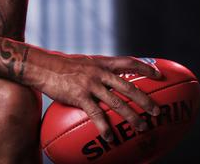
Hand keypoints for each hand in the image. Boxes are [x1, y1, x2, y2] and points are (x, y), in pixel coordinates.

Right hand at [28, 49, 162, 141]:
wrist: (41, 66)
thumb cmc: (60, 66)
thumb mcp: (82, 63)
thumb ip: (96, 70)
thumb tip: (108, 80)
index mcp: (101, 63)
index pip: (128, 62)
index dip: (145, 68)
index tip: (159, 75)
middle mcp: (98, 72)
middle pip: (128, 86)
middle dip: (145, 99)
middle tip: (157, 111)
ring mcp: (90, 84)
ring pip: (117, 102)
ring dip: (131, 116)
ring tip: (141, 127)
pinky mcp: (79, 96)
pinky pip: (96, 115)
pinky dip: (105, 128)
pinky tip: (110, 138)